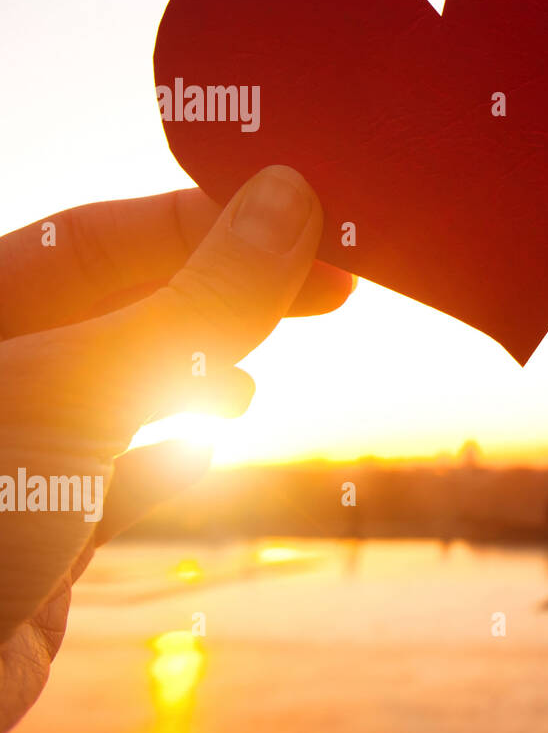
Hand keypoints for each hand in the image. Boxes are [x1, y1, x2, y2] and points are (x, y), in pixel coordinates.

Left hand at [0, 166, 350, 732]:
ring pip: (129, 388)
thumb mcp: (84, 389)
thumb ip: (195, 302)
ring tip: (245, 386)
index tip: (309, 229)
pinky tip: (201, 452)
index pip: (106, 235)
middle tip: (330, 292)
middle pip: (126, 306)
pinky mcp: (36, 531)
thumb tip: (288, 201)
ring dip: (200, 377)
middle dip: (226, 299)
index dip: (214, 225)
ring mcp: (15, 454)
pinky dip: (168, 457)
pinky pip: (117, 471)